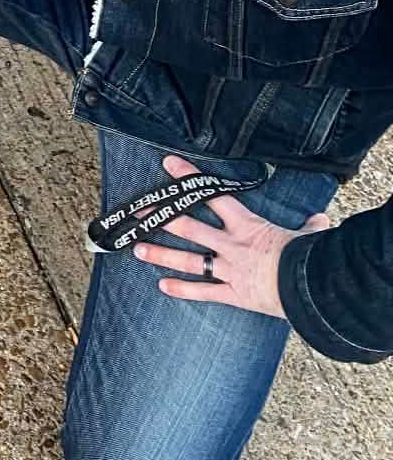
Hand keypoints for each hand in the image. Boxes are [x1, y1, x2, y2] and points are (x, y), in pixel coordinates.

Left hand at [133, 154, 333, 317]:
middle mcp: (231, 245)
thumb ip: (310, 228)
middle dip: (162, 219)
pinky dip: (183, 290)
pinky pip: (203, 292)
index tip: (169, 165)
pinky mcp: (233, 294)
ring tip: (138, 248)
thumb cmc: (310, 258)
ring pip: (188, 260)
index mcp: (248, 225)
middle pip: (189, 227)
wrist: (310, 287)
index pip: (213, 195)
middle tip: (139, 212)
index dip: (190, 178)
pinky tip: (162, 286)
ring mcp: (229, 270)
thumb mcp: (310, 237)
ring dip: (161, 254)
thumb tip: (321, 220)